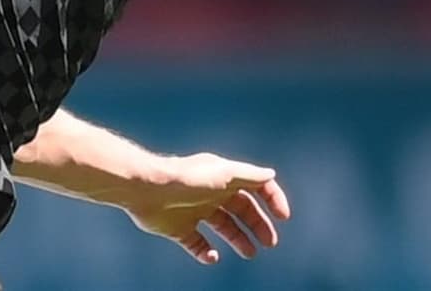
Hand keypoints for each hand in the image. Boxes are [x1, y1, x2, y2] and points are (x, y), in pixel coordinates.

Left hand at [124, 152, 290, 265]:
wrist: (147, 190)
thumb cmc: (186, 179)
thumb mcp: (222, 174)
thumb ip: (247, 175)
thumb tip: (270, 173)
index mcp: (223, 177)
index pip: (253, 186)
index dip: (271, 198)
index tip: (283, 217)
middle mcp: (211, 193)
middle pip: (241, 209)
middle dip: (258, 224)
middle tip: (270, 242)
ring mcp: (195, 211)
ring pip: (223, 227)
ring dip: (238, 239)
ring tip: (250, 253)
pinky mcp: (179, 229)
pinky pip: (197, 244)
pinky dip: (207, 253)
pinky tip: (212, 256)